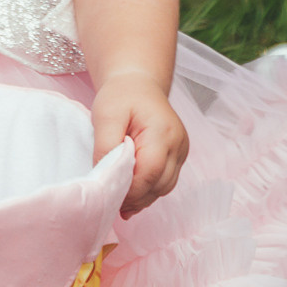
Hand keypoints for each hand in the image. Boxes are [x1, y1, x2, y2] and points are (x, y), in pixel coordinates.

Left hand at [93, 72, 187, 216]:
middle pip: (159, 184)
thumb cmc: (122, 96)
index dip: (130, 189)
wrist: (138, 84)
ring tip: (118, 200)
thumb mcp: (106, 115)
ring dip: (142, 197)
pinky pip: (163, 182)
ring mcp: (181, 152)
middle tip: (110, 201)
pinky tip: (130, 197)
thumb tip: (107, 176)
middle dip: (134, 197)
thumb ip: (106, 145)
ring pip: (163, 188)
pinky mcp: (177, 157)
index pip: (150, 172)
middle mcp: (178, 144)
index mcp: (163, 131)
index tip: (108, 195)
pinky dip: (147, 192)